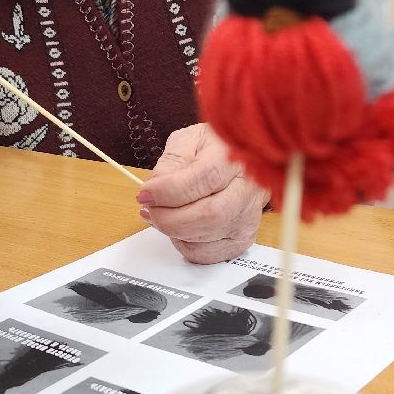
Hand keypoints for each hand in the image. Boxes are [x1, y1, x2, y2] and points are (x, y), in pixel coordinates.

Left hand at [139, 124, 267, 263]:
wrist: (242, 164)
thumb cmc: (215, 150)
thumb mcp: (190, 139)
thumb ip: (171, 160)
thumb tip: (155, 188)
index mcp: (234, 159)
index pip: (205, 179)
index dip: (169, 191)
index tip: (146, 194)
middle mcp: (247, 191)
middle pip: (209, 215)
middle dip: (168, 217)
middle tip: (150, 209)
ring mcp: (247, 219)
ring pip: (205, 238)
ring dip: (172, 230)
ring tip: (163, 213)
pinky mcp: (241, 240)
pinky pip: (205, 254)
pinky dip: (183, 244)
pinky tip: (181, 227)